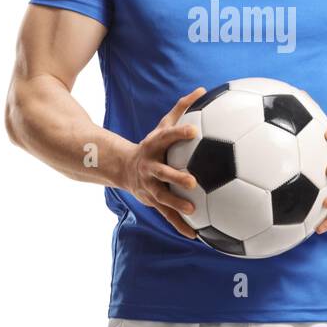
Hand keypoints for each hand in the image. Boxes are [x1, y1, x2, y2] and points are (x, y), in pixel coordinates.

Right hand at [120, 86, 205, 239]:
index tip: (194, 131)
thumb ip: (182, 108)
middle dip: (175, 177)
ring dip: (177, 204)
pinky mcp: (153, 201)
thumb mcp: (163, 125)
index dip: (178, 134)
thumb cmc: (153, 144)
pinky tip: (196, 236)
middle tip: (193, 181)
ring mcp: (150, 186)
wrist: (124, 168)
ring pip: (163, 197)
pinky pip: (168, 215)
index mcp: (154, 147)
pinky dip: (180, 225)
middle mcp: (150, 167)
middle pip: (163, 172)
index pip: (167, 137)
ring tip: (193, 210)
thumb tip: (203, 89)